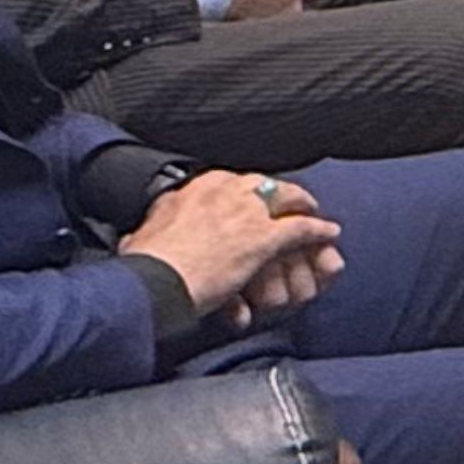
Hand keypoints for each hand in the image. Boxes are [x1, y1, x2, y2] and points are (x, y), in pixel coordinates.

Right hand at [125, 161, 337, 329]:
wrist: (155, 280)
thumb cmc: (144, 266)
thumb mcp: (140, 238)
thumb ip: (147, 232)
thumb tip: (135, 237)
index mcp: (193, 189)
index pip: (230, 183)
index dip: (244, 192)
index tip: (249, 199)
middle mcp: (223, 191)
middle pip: (262, 184)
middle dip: (277, 193)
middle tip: (288, 201)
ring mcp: (247, 212)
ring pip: (286, 199)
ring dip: (302, 207)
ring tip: (312, 211)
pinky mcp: (264, 238)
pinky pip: (300, 229)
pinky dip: (317, 231)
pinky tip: (329, 232)